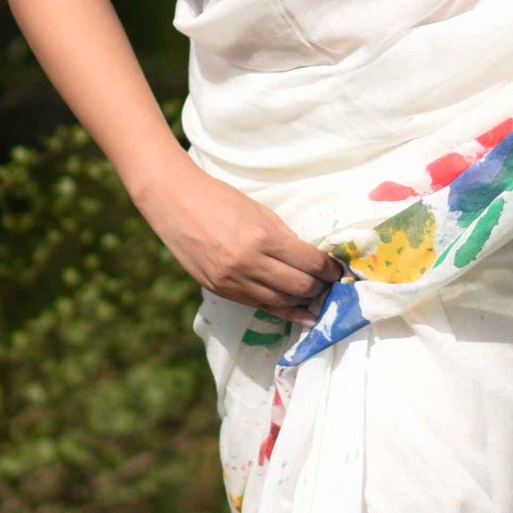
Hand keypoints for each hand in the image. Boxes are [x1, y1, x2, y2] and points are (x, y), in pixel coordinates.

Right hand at [140, 153, 336, 320]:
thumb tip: (308, 259)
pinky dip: (282, 310)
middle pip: (300, 287)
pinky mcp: (221, 290)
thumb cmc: (220, 199)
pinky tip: (299, 314)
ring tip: (314, 296)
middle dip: (320, 287)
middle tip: (328, 283)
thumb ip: (284, 237)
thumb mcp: (259, 211)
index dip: (329, 269)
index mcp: (263, 237)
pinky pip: (260, 306)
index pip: (309, 263)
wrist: (175, 202)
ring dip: (303, 301)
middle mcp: (249, 263)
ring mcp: (233, 280)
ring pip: (282, 302)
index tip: (336, 270)